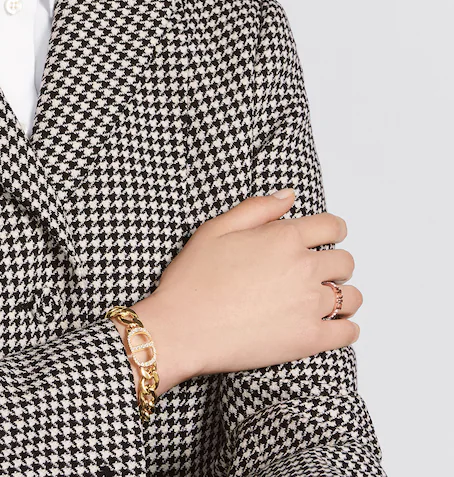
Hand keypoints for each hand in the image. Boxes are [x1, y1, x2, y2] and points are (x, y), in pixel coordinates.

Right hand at [125, 189, 362, 389]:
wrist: (183, 328)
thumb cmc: (193, 278)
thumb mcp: (215, 229)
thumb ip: (257, 208)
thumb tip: (289, 196)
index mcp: (283, 238)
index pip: (333, 226)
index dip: (333, 230)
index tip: (328, 237)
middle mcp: (304, 268)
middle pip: (345, 261)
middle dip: (334, 263)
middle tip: (315, 271)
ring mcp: (310, 305)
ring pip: (351, 297)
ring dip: (342, 295)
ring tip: (322, 300)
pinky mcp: (310, 340)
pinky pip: (349, 332)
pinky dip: (346, 328)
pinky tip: (330, 326)